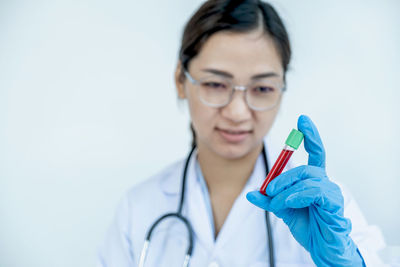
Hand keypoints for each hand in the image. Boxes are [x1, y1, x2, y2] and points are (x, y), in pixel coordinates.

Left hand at [247, 115, 363, 265]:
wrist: (323, 248)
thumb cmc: (308, 225)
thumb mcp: (282, 210)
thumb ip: (268, 200)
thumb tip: (250, 193)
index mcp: (313, 179)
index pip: (314, 151)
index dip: (310, 135)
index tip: (302, 119)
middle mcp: (324, 181)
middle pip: (302, 168)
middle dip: (282, 178)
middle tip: (269, 190)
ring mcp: (331, 192)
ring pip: (306, 179)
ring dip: (287, 190)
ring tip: (278, 203)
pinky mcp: (333, 203)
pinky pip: (314, 191)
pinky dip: (298, 195)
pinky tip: (290, 202)